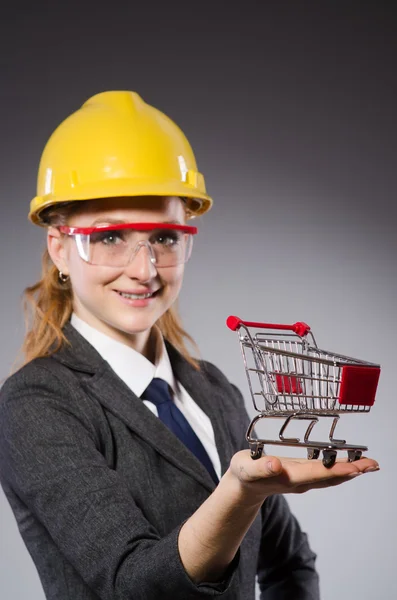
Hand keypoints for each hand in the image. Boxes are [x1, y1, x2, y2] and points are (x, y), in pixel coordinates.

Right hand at [228, 450, 378, 506]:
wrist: (244, 486)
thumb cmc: (244, 474)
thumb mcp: (246, 467)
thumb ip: (259, 467)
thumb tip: (275, 465)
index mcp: (288, 477)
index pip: (317, 473)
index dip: (336, 471)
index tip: (355, 468)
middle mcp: (300, 481)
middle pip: (330, 477)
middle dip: (352, 471)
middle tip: (373, 465)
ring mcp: (303, 481)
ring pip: (331, 477)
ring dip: (351, 471)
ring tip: (370, 465)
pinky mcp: (304, 476)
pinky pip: (327, 474)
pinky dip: (342, 469)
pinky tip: (353, 465)